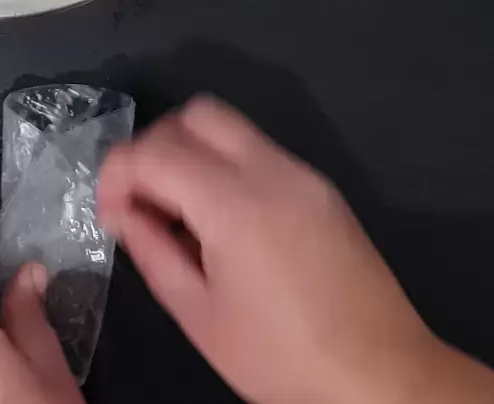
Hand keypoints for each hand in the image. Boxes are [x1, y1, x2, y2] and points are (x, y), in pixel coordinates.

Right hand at [98, 95, 493, 403]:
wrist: (382, 378)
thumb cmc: (281, 358)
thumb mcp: (198, 314)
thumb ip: (152, 250)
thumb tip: (124, 214)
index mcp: (234, 203)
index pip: (153, 151)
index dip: (116, 175)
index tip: (111, 216)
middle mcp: (272, 171)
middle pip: (196, 115)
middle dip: (155, 147)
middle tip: (142, 201)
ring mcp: (305, 177)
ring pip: (231, 128)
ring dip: (192, 155)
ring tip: (181, 216)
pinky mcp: (323, 192)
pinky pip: (260, 154)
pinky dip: (225, 169)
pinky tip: (221, 226)